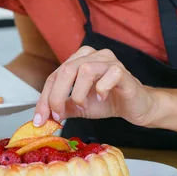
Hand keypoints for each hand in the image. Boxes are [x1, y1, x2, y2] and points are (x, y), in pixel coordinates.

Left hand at [33, 46, 160, 127]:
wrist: (136, 107)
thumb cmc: (108, 102)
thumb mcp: (78, 106)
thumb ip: (62, 107)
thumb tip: (42, 118)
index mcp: (78, 60)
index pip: (54, 76)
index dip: (44, 98)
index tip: (40, 119)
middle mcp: (92, 55)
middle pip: (65, 70)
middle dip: (56, 96)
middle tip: (57, 116)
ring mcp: (108, 61)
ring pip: (84, 70)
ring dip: (78, 94)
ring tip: (83, 107)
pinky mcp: (122, 71)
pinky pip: (109, 75)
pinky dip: (101, 89)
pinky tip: (102, 99)